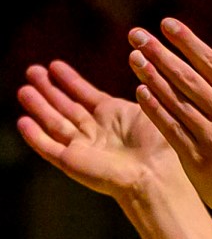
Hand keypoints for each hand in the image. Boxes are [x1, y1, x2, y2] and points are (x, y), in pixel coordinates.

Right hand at [16, 61, 178, 197]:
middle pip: (67, 108)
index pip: (87, 96)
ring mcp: (84, 148)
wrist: (155, 174)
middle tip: (32, 70)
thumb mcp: (150, 107)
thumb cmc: (162, 144)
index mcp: (117, 119)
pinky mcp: (72, 163)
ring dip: (38, 107)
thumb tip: (141, 63)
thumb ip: (142, 88)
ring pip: (54, 124)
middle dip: (49, 90)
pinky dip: (34, 136)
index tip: (55, 65)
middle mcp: (98, 133)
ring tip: (24, 89)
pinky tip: (22, 121)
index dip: (70, 81)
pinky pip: (48, 147)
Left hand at [128, 19, 211, 210]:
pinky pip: (170, 128)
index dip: (188, 42)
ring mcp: (210, 137)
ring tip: (133, 57)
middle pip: (188, 78)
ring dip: (151, 77)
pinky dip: (155, 109)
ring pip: (175, 101)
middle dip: (160, 54)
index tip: (166, 24)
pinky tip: (139, 91)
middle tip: (136, 35)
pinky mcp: (195, 157)